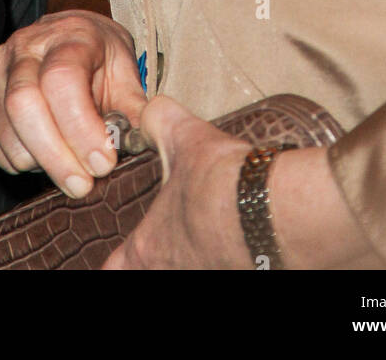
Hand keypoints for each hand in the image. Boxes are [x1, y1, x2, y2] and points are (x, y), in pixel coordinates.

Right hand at [0, 11, 145, 197]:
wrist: (64, 36)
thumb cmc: (97, 59)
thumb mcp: (125, 73)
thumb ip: (134, 108)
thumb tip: (149, 141)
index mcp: (67, 35)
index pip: (61, 80)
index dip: (81, 127)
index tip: (103, 162)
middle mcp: (23, 46)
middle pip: (24, 106)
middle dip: (56, 157)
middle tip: (84, 184)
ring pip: (9, 134)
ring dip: (41, 162)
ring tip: (68, 159)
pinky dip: (18, 162)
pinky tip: (41, 149)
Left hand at [104, 95, 382, 269]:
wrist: (272, 207)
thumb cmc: (220, 181)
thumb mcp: (182, 136)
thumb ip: (158, 121)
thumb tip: (149, 111)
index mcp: (150, 246)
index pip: (115, 267)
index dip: (114, 260)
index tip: (116, 255)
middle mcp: (174, 270)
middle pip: (151, 272)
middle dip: (157, 258)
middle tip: (164, 242)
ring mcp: (209, 274)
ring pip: (190, 269)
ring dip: (196, 256)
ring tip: (206, 235)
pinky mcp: (245, 272)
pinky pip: (226, 265)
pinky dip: (227, 255)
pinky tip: (240, 237)